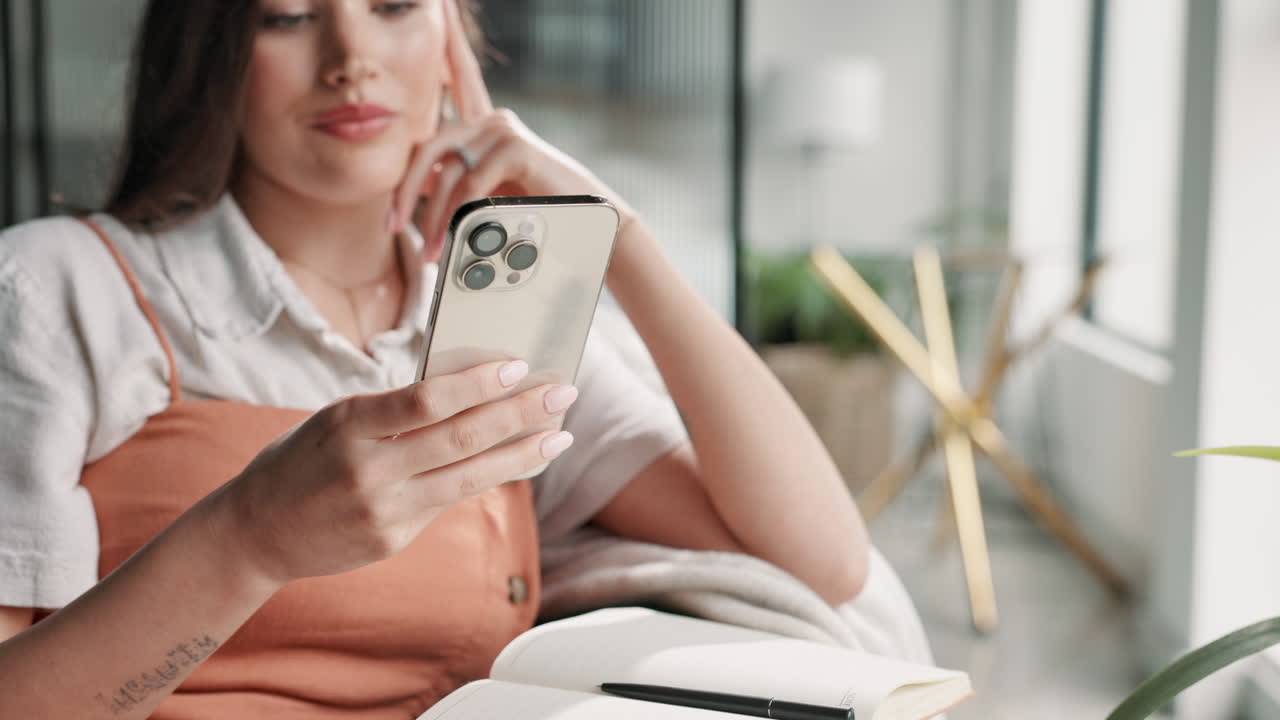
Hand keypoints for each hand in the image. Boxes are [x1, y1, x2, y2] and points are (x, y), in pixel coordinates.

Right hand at [220, 359, 576, 584]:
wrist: (255, 532)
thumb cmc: (300, 460)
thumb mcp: (335, 421)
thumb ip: (392, 410)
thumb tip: (466, 388)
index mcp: (348, 424)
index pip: (426, 400)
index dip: (477, 384)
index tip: (518, 367)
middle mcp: (368, 469)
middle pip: (460, 438)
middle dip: (519, 413)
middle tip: (562, 393)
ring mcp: (382, 510)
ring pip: (468, 477)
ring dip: (522, 454)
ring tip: (559, 436)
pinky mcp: (392, 539)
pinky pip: (448, 501)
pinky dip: (486, 477)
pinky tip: (517, 462)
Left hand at [390, 0, 634, 260]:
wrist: (582, 225)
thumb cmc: (532, 212)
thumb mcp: (482, 195)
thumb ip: (448, 180)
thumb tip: (407, 187)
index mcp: (482, 124)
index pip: (458, 75)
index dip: (450, 37)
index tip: (441, 1)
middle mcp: (491, 118)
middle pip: (429, 144)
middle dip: (405, 190)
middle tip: (392, 225)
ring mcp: (503, 129)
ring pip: (447, 170)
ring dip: (435, 217)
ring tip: (435, 251)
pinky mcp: (516, 146)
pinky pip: (472, 180)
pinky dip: (462, 212)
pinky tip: (464, 232)